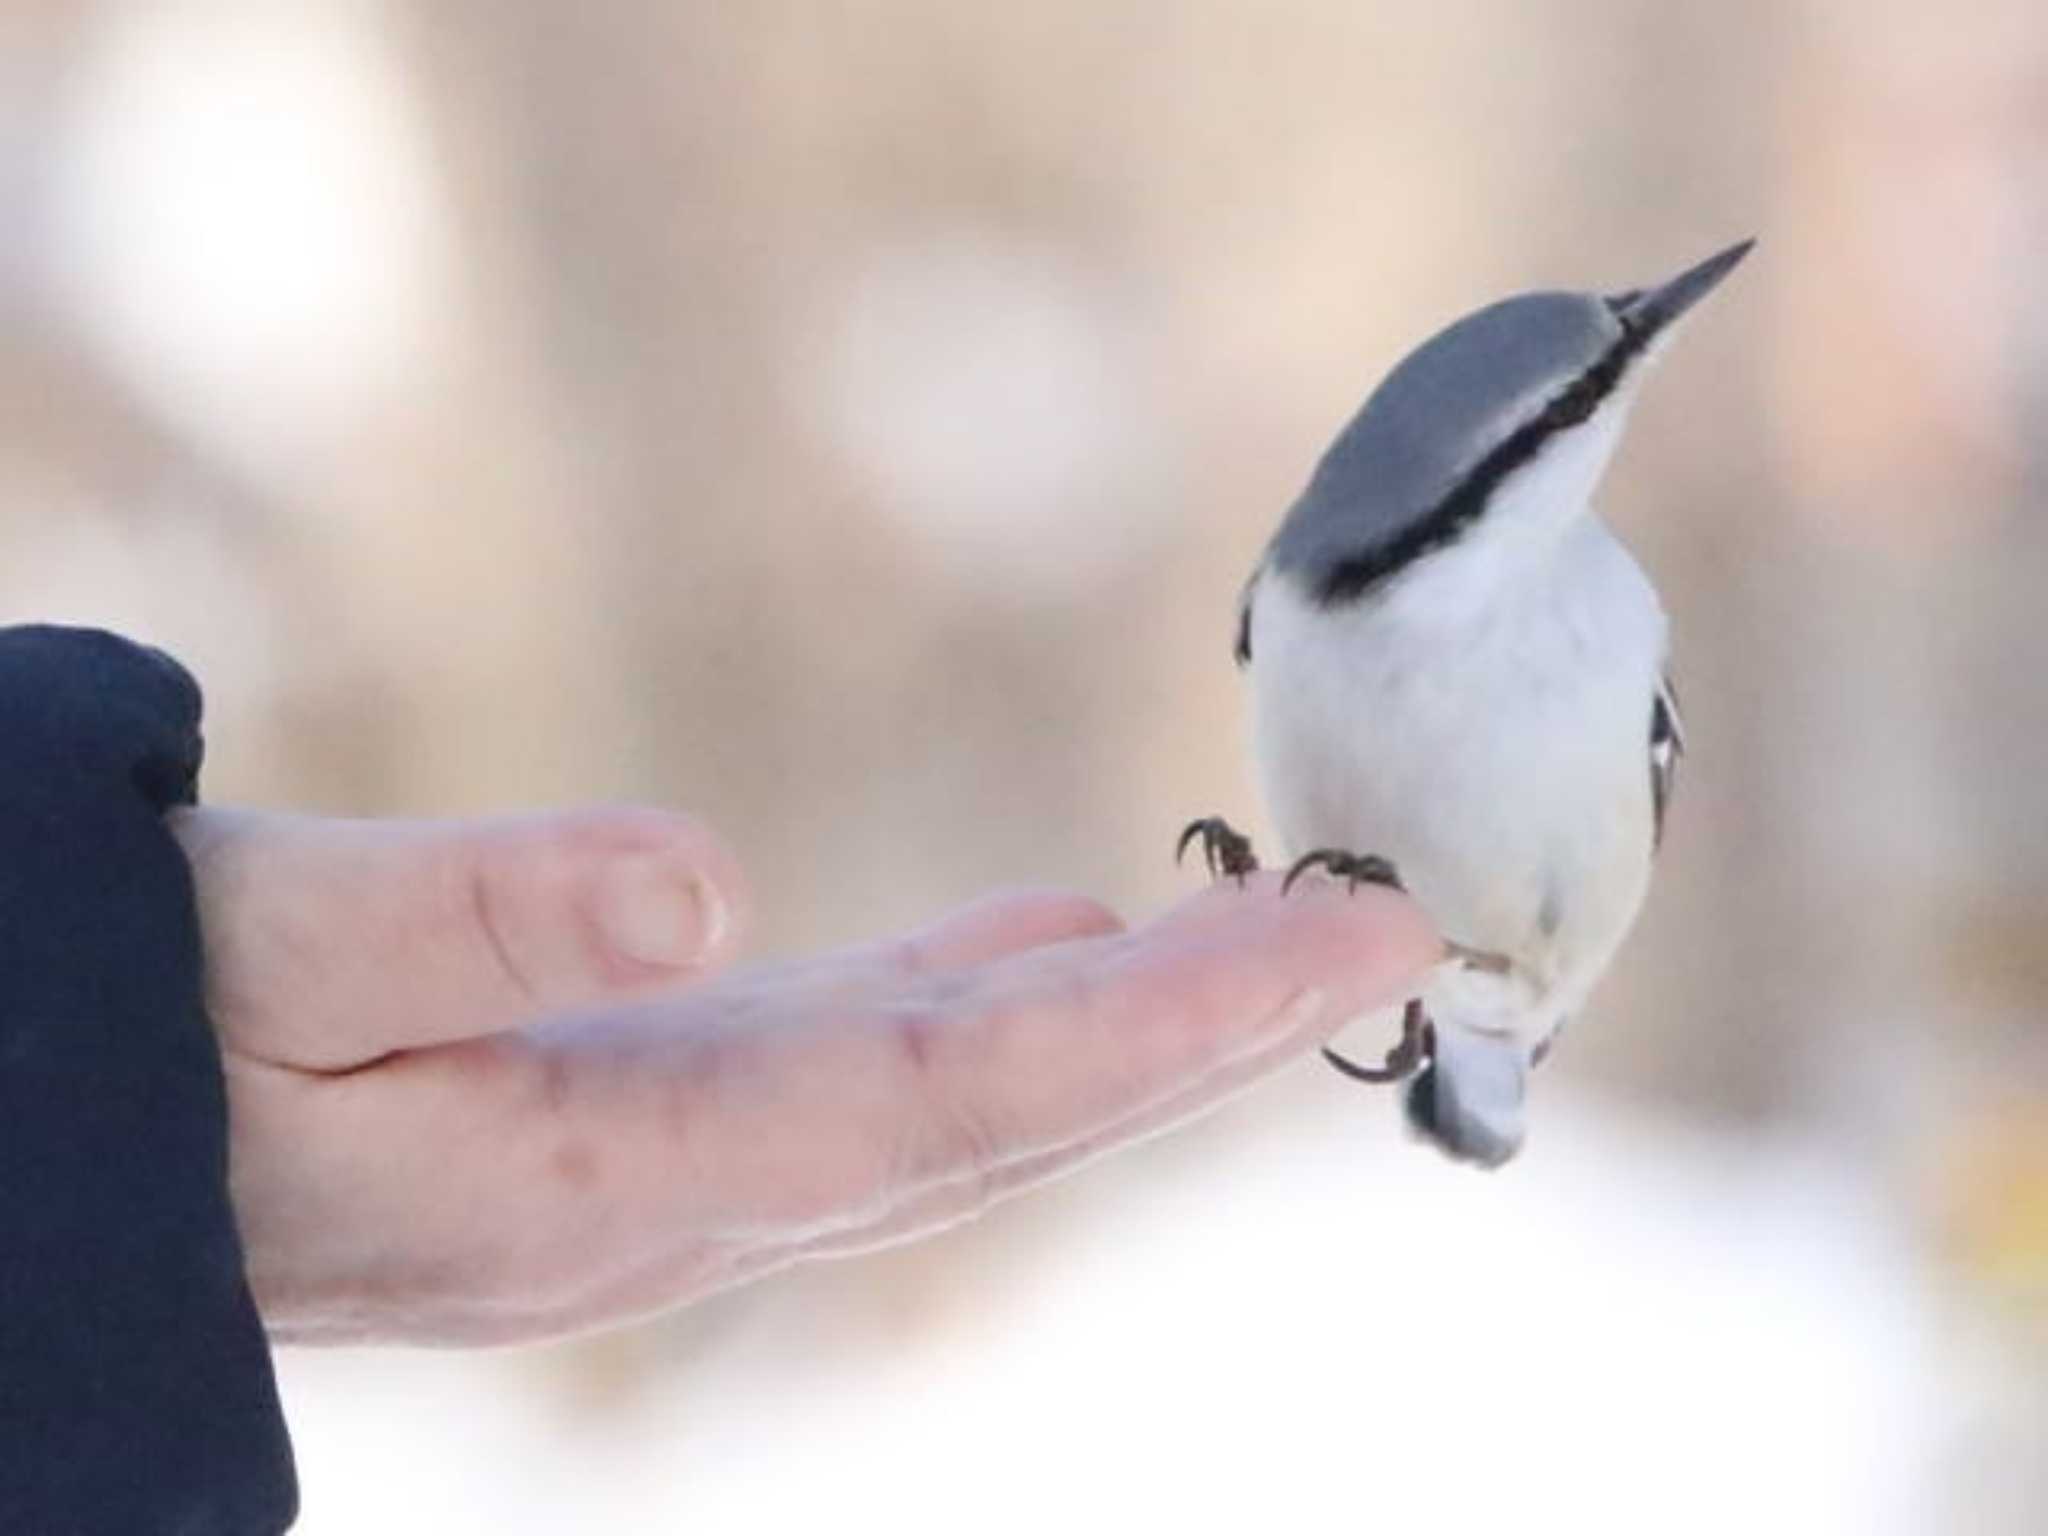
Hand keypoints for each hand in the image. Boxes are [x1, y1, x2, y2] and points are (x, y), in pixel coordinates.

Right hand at [172, 806, 1437, 1345]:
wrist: (66, 1167)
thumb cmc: (132, 1050)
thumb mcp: (260, 961)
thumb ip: (462, 918)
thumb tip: (693, 879)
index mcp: (623, 1164)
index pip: (969, 1092)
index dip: (1169, 1018)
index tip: (1350, 936)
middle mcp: (691, 1190)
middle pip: (1011, 1113)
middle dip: (1208, 1027)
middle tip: (1386, 927)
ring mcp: (676, 1162)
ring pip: (957, 1097)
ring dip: (1120, 1020)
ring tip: (1260, 941)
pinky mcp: (638, 1118)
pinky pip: (863, 1069)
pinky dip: (984, 1003)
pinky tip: (1041, 941)